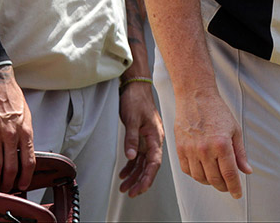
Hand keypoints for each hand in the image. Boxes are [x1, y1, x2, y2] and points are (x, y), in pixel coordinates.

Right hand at [0, 65, 33, 192]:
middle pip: (12, 166)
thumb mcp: (27, 116)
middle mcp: (12, 135)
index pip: (29, 160)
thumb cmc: (13, 98)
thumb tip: (24, 152)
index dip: (26, 176)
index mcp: (26, 131)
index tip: (23, 184)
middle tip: (7, 188)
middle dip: (9, 181)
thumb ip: (25, 134)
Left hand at [117, 80, 164, 196]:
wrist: (136, 87)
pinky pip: (138, 156)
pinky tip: (124, 173)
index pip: (154, 162)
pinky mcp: (141, 137)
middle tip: (131, 193)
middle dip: (140, 181)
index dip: (148, 177)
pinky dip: (131, 166)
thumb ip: (132, 139)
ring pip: (142, 163)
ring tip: (125, 187)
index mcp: (155, 136)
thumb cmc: (137, 100)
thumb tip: (131, 156)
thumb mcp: (132, 119)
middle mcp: (153, 140)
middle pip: (149, 165)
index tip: (140, 188)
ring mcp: (147, 139)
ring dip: (134, 175)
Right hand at [174, 87, 251, 197]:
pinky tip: (203, 171)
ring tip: (217, 178)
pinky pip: (187, 171)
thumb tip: (246, 170)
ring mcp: (190, 150)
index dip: (235, 187)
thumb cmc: (216, 110)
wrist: (196, 97)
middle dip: (224, 186)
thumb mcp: (235, 130)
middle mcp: (205, 150)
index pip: (229, 174)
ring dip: (210, 182)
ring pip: (200, 178)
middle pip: (215, 179)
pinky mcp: (180, 149)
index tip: (237, 193)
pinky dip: (196, 175)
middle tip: (229, 186)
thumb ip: (240, 153)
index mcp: (221, 144)